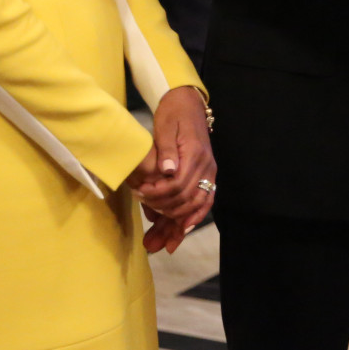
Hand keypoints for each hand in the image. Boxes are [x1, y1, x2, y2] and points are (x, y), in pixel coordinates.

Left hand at [130, 87, 215, 250]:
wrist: (188, 102)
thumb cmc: (173, 112)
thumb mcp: (165, 125)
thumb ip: (165, 149)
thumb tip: (166, 170)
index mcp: (194, 155)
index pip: (177, 186)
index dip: (157, 196)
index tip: (139, 197)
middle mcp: (206, 167)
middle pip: (186, 202)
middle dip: (166, 221)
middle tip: (147, 236)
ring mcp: (209, 173)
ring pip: (196, 208)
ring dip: (178, 228)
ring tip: (161, 246)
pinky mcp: (207, 176)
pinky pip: (205, 202)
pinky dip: (193, 219)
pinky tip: (181, 233)